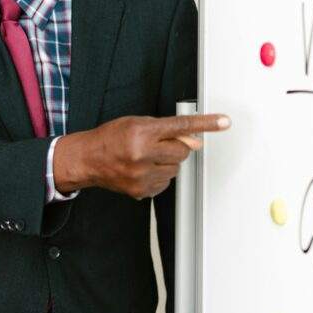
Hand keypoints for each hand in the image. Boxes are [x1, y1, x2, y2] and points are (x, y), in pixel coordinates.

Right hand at [52, 113, 229, 198]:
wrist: (88, 159)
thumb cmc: (111, 138)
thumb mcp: (136, 123)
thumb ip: (165, 130)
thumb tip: (193, 140)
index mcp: (141, 133)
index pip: (181, 126)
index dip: (205, 124)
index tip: (224, 122)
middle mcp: (143, 155)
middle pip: (182, 151)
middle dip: (176, 147)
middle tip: (157, 144)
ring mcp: (143, 175)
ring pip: (176, 168)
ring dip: (167, 162)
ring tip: (146, 157)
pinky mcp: (142, 190)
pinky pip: (166, 182)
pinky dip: (160, 175)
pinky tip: (143, 169)